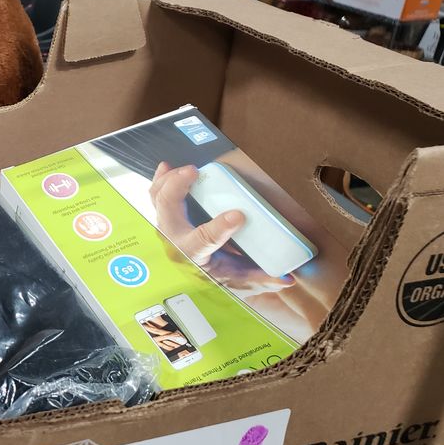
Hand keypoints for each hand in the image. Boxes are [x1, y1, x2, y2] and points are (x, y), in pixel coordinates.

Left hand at [150, 162, 294, 295]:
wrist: (194, 277)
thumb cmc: (217, 273)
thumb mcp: (239, 278)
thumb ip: (262, 277)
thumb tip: (287, 278)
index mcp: (193, 255)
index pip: (204, 241)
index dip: (220, 227)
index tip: (238, 214)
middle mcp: (174, 240)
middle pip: (168, 211)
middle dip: (178, 188)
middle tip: (196, 171)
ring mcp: (166, 227)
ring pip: (158, 199)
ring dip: (167, 180)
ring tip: (183, 166)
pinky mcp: (165, 216)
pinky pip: (156, 195)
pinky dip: (160, 179)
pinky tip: (167, 166)